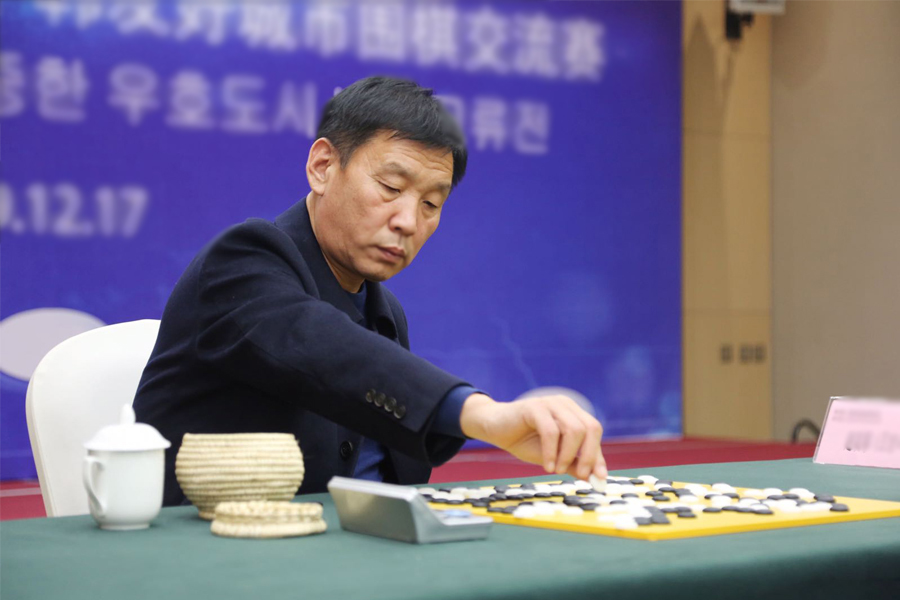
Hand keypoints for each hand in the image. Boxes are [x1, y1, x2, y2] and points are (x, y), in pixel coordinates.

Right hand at [459, 393, 606, 480]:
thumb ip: (572, 463)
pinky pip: (551, 431)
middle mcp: (565, 405)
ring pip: (573, 430)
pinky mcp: (534, 407)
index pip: (594, 431)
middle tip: (581, 476)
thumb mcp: (552, 456)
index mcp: (572, 412)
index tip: (599, 477)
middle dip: (589, 455)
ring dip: (568, 455)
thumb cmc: (523, 441)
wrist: (494, 428)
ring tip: (557, 471)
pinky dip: (551, 452)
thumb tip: (594, 478)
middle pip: (590, 427)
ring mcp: (550, 403)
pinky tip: (547, 466)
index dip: (598, 454)